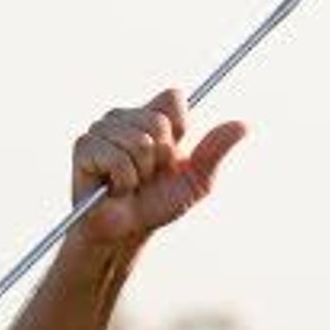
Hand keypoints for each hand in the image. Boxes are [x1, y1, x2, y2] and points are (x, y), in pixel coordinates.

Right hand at [68, 89, 247, 251]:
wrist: (126, 232)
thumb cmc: (157, 205)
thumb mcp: (197, 180)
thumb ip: (216, 151)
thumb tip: (245, 125)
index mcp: (152, 117)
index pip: (174, 98)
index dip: (180, 128)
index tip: (173, 155)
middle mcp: (126, 116)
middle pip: (158, 122)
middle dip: (161, 159)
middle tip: (148, 176)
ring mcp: (102, 128)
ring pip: (139, 142)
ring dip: (141, 173)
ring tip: (129, 183)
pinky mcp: (84, 145)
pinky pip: (117, 159)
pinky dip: (123, 180)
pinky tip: (114, 186)